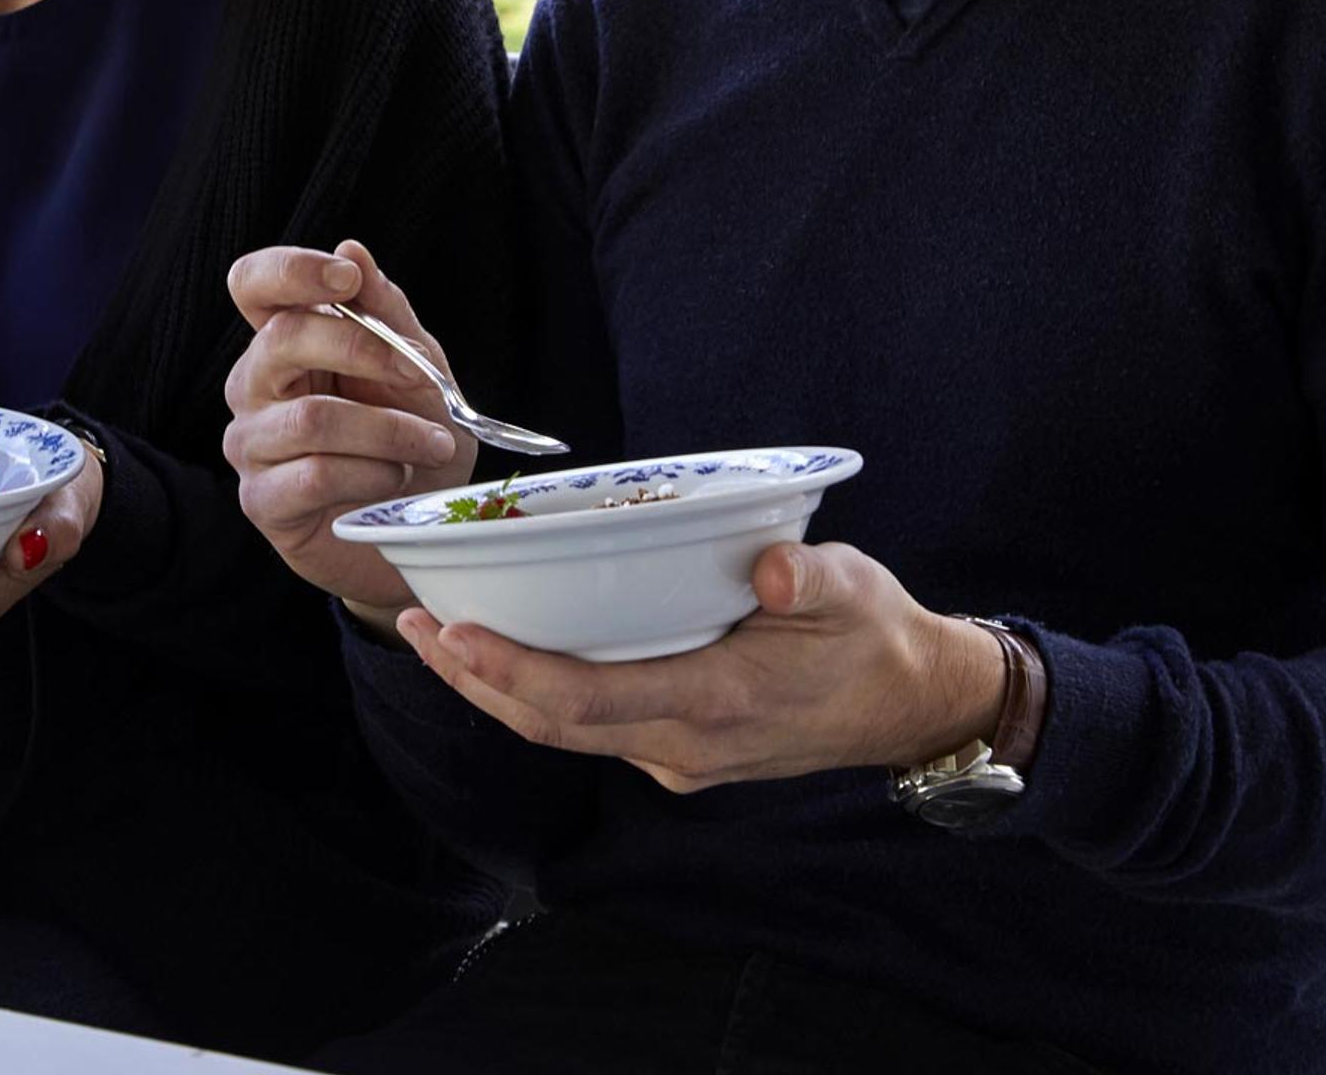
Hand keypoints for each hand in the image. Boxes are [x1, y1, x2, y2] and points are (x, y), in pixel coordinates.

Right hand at [220, 241, 473, 615]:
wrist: (421, 529)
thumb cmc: (413, 442)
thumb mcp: (419, 371)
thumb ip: (387, 316)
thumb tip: (352, 249)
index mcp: (286, 341)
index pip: (252, 284)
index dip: (290, 270)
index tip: (347, 278)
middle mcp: (253, 385)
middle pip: (282, 340)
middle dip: (366, 352)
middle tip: (422, 381)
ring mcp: (251, 444)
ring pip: (312, 418)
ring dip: (389, 431)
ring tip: (429, 447)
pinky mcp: (262, 501)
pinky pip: (315, 474)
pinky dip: (373, 474)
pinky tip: (395, 483)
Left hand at [395, 540, 1006, 792]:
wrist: (912, 705)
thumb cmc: (875, 637)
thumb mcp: (854, 591)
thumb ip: (810, 581)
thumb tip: (773, 571)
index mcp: (721, 702)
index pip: (593, 699)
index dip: (517, 674)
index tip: (457, 634)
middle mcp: (686, 743)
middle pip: (555, 723)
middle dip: (476, 679)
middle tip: (414, 622)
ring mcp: (679, 755)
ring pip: (566, 731)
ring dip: (495, 689)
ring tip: (436, 634)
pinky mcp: (678, 748)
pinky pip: (591, 727)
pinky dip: (538, 694)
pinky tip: (504, 654)